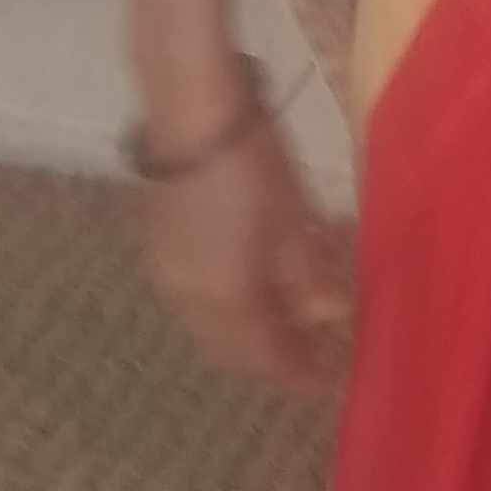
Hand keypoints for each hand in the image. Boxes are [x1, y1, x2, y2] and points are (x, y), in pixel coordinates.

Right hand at [139, 109, 353, 395]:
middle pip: (234, 350)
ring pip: (212, 326)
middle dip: (272, 356)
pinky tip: (253, 283)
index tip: (329, 381)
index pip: (267, 356)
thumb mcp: (293, 218)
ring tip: (288, 318)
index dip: (299, 372)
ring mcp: (169, 276)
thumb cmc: (254, 163)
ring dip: (248, 331)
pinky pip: (197, 299)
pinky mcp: (160, 249)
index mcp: (226, 299)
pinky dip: (227, 304)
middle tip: (311, 352)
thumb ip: (309, 275)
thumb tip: (330, 315)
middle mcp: (190, 302)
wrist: (190, 109)